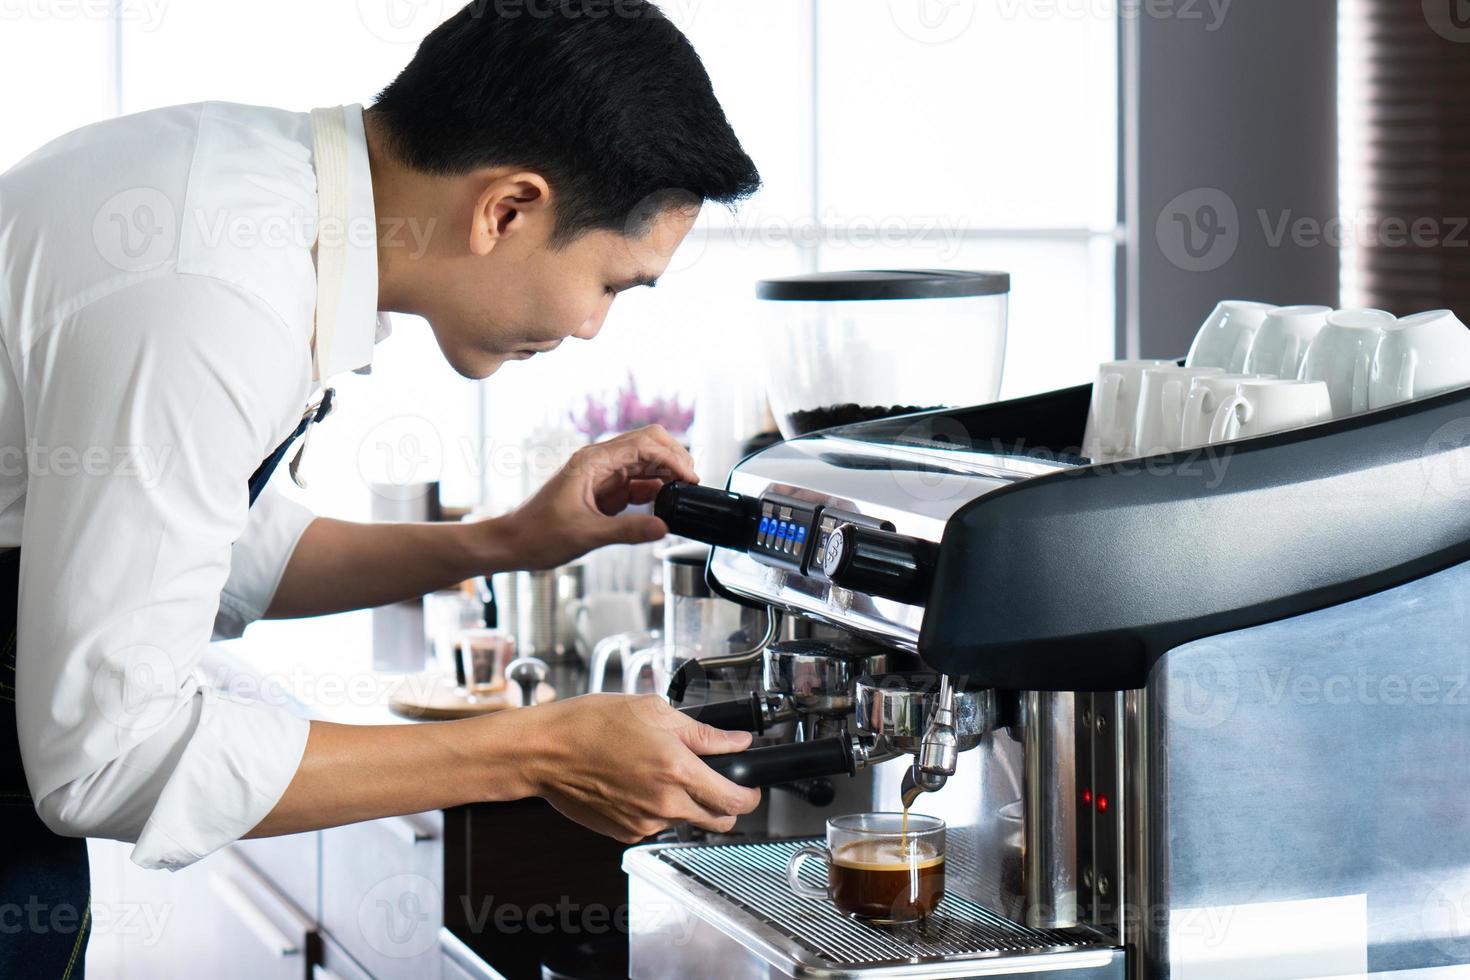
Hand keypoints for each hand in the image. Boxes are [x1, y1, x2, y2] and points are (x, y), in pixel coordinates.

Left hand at [501, 425, 697, 570]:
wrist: (514, 543)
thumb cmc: (538, 534)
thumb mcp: (586, 534)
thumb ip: (627, 531)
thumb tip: (664, 528)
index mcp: (592, 461)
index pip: (643, 444)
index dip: (671, 457)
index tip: (690, 478)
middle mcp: (600, 462)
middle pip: (648, 444)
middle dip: (674, 457)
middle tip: (692, 482)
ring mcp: (603, 475)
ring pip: (646, 462)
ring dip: (667, 473)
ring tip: (684, 493)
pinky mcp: (605, 491)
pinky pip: (637, 483)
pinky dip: (655, 490)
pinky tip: (666, 503)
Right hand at [512, 693, 761, 842]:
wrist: (545, 751)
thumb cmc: (590, 725)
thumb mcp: (653, 712)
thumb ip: (702, 732)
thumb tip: (735, 741)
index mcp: (676, 770)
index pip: (735, 799)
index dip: (750, 794)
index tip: (749, 786)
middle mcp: (664, 804)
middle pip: (718, 821)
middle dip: (724, 803)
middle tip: (713, 780)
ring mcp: (644, 823)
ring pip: (685, 822)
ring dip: (685, 804)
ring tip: (658, 771)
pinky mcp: (625, 833)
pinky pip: (655, 825)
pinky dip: (655, 809)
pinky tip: (636, 783)